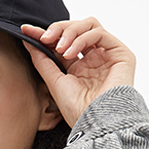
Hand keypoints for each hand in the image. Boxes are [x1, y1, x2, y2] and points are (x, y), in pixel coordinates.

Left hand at [19, 18, 135, 127]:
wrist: (96, 123)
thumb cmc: (78, 111)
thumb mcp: (54, 82)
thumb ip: (42, 60)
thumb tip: (28, 39)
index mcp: (80, 67)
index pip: (63, 41)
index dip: (46, 34)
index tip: (27, 31)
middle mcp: (95, 59)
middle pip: (77, 28)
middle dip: (58, 29)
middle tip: (45, 38)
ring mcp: (108, 55)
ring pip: (89, 25)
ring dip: (70, 32)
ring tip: (61, 49)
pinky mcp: (121, 54)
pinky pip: (99, 33)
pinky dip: (82, 38)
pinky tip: (71, 52)